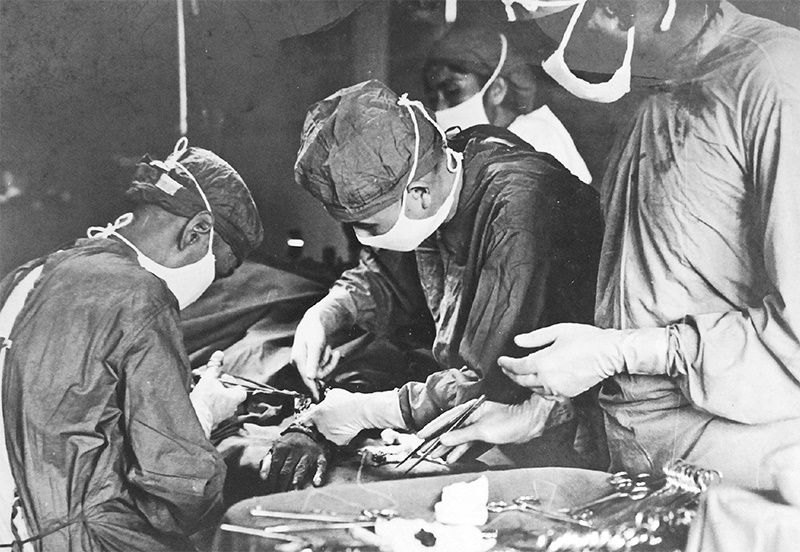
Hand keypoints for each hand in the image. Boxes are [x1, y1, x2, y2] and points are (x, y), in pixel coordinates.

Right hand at [190, 360, 246, 437]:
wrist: (195, 420)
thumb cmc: (204, 401)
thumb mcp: (209, 379)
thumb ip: (214, 366)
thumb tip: (219, 354)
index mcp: (235, 397)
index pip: (240, 388)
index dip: (231, 381)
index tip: (221, 378)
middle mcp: (232, 408)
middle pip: (229, 394)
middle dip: (219, 387)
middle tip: (209, 382)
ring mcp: (223, 416)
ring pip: (221, 402)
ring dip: (213, 395)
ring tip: (202, 389)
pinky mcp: (214, 422)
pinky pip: (213, 411)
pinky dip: (208, 404)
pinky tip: (199, 399)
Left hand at [259, 431, 330, 492]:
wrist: (304, 431)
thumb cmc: (286, 445)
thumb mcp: (275, 449)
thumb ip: (268, 462)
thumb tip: (263, 478)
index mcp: (282, 447)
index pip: (275, 466)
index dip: (272, 479)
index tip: (271, 489)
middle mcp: (295, 449)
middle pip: (287, 470)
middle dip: (282, 484)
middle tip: (280, 495)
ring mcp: (308, 452)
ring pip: (301, 469)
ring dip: (296, 481)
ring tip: (293, 492)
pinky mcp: (320, 456)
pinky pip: (320, 465)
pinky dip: (319, 474)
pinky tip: (316, 483)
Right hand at [291, 308, 340, 399]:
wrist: (316, 321)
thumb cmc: (315, 330)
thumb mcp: (315, 345)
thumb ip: (313, 361)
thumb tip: (311, 377)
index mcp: (298, 360)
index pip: (306, 379)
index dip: (313, 389)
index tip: (318, 399)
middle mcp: (300, 363)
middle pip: (317, 375)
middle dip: (327, 365)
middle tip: (333, 354)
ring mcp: (306, 362)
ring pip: (321, 370)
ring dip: (328, 360)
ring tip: (328, 347)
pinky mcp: (312, 361)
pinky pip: (323, 365)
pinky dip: (328, 358)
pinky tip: (331, 350)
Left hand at [298, 388, 404, 445]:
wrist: (360, 410)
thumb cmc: (348, 400)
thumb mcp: (333, 394)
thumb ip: (325, 401)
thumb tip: (326, 402)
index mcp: (316, 415)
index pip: (304, 421)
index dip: (307, 420)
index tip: (308, 421)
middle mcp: (319, 427)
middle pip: (317, 428)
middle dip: (322, 424)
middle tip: (332, 419)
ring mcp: (328, 436)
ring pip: (327, 435)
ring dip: (332, 431)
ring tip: (342, 423)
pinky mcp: (338, 442)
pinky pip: (338, 440)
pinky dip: (342, 436)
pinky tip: (347, 429)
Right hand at [419, 396, 559, 463]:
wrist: (528, 425)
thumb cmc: (509, 422)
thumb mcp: (482, 430)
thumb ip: (461, 435)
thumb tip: (443, 438)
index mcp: (470, 409)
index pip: (446, 419)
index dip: (433, 427)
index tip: (421, 435)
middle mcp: (472, 415)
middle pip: (450, 428)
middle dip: (437, 439)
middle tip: (425, 448)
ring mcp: (478, 425)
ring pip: (458, 437)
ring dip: (448, 447)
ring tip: (435, 455)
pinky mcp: (484, 434)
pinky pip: (467, 442)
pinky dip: (460, 450)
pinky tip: (452, 457)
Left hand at [498, 323, 626, 397]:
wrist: (609, 354)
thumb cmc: (586, 339)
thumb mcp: (558, 331)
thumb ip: (535, 338)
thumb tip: (518, 342)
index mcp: (543, 363)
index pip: (517, 367)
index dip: (507, 364)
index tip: (501, 361)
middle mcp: (548, 379)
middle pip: (522, 380)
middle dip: (511, 374)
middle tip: (506, 368)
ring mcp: (557, 389)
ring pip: (533, 388)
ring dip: (524, 382)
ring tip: (519, 375)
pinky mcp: (567, 393)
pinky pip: (546, 394)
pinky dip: (538, 389)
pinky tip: (537, 383)